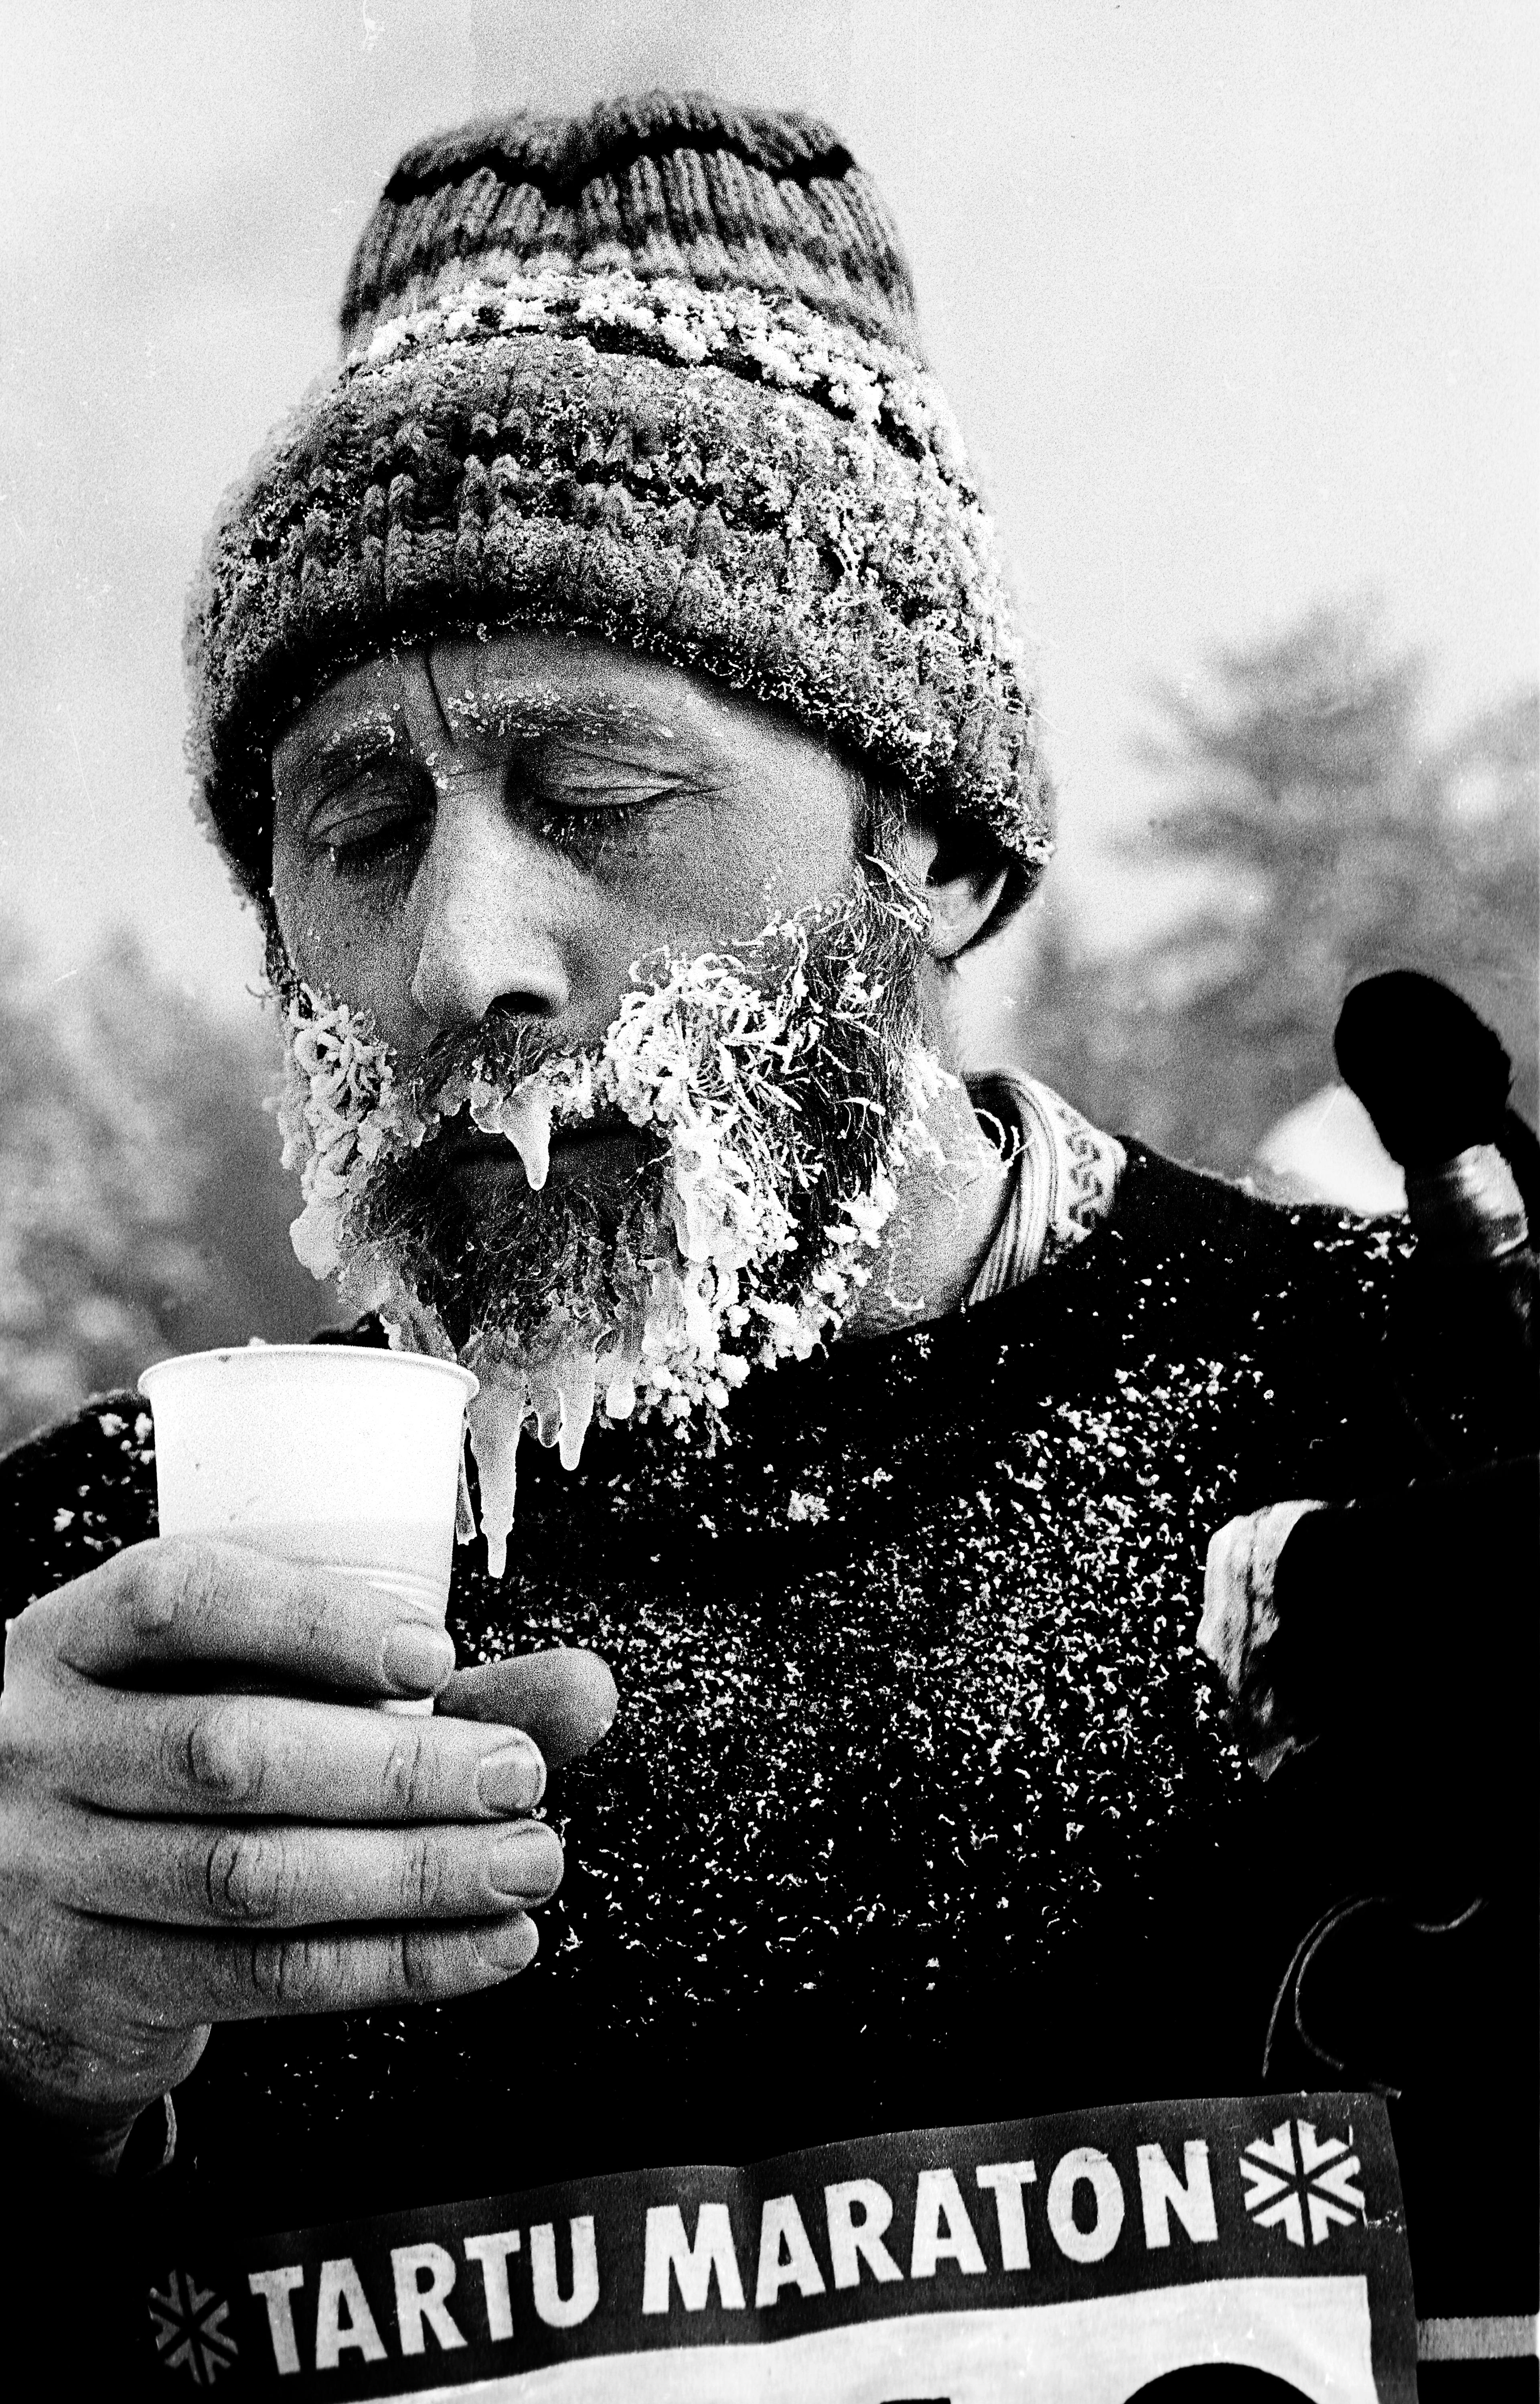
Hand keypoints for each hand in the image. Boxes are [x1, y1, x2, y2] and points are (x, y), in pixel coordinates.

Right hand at [0, 1537, 616, 2145]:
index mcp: (73, 1640)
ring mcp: (46, 1873)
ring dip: (417, 1875)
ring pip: (252, 1876)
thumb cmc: (175, 1764)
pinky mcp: (85, 1987)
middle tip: (522, 1777)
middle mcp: (40, 1749)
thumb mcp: (250, 1693)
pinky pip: (258, 1977)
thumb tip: (588, 1692)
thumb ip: (415, 1686)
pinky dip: (394, 1963)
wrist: (18, 1917)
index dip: (312, 1620)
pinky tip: (489, 1946)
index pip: (180, 1598)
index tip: (438, 1654)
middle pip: (230, 1751)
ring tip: (530, 1863)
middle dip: (398, 1768)